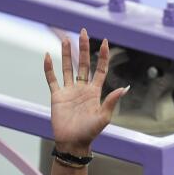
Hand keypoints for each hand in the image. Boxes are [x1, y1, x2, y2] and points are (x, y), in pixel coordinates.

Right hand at [44, 29, 127, 155]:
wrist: (72, 143)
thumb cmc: (90, 132)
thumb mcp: (104, 117)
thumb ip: (111, 101)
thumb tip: (125, 88)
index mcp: (95, 92)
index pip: (100, 69)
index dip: (102, 56)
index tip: (105, 41)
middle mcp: (82, 88)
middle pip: (83, 64)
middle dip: (83, 48)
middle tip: (83, 31)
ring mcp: (69, 91)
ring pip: (67, 68)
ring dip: (66, 54)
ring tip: (65, 39)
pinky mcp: (57, 96)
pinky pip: (52, 79)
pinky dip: (49, 68)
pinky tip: (48, 56)